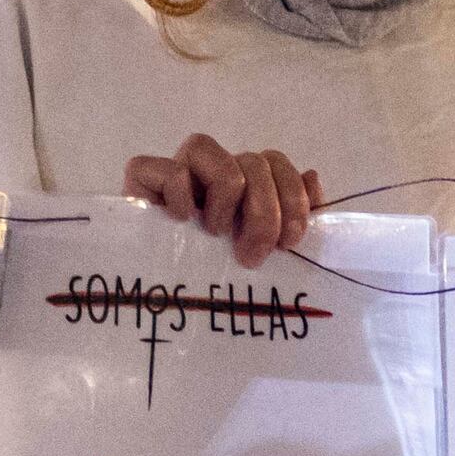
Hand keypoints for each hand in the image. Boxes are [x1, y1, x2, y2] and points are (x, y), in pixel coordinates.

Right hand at [125, 136, 325, 264]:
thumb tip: (312, 178)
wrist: (162, 301)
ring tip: (214, 235)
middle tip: (252, 256)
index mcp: (242, 180)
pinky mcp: (142, 180)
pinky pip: (170, 171)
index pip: (276, 162)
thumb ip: (297, 216)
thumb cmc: (218, 277)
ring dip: (223, 203)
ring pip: (213, 154)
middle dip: (264, 214)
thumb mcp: (269, 252)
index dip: (292, 199)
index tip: (289, 243)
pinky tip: (180, 224)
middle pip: (253, 162)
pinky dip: (180, 198)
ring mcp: (178, 170)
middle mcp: (212, 168)